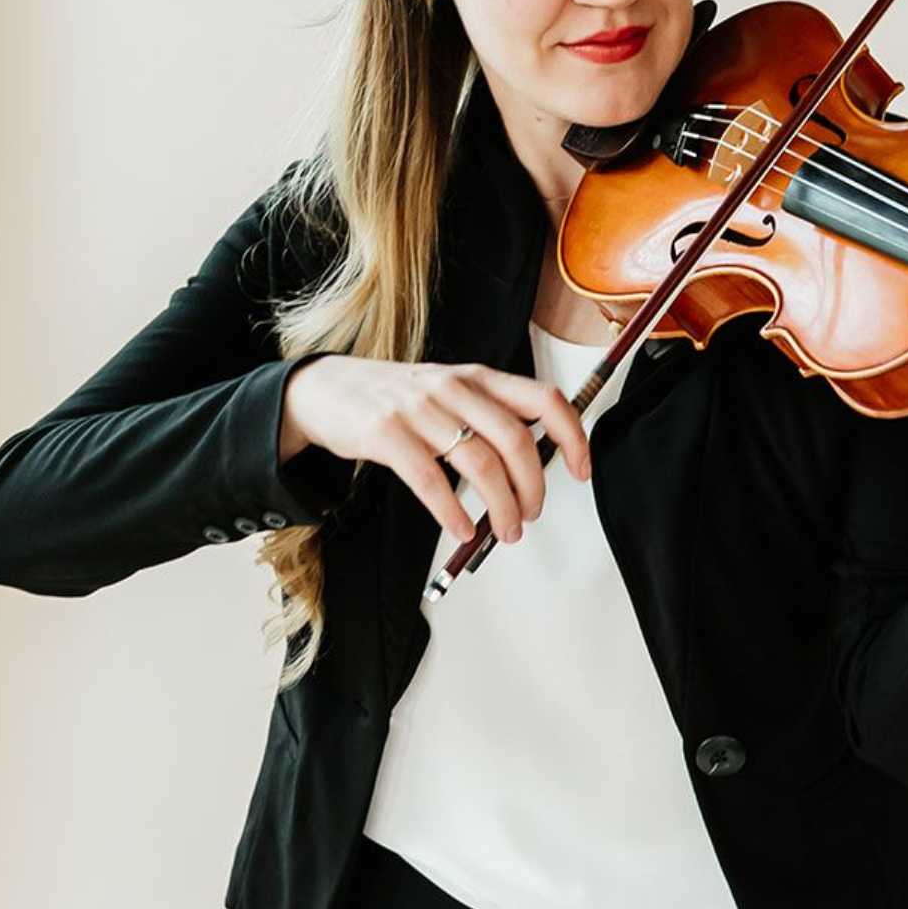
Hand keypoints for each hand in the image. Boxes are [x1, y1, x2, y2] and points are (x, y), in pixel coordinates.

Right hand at [279, 356, 590, 545]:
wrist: (327, 388)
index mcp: (479, 378)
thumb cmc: (397, 398)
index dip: (572, 437)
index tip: (580, 471)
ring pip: (481, 464)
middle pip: (517, 441)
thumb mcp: (450, 393)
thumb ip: (489, 417)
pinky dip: (452, 513)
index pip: (545, 400)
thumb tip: (533, 466)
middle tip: (531, 515)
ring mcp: (420, 409)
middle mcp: (455, 388)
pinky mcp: (386, 434)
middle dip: (533, 488)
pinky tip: (461, 531)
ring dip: (501, 507)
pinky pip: (430, 480)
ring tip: (504, 531)